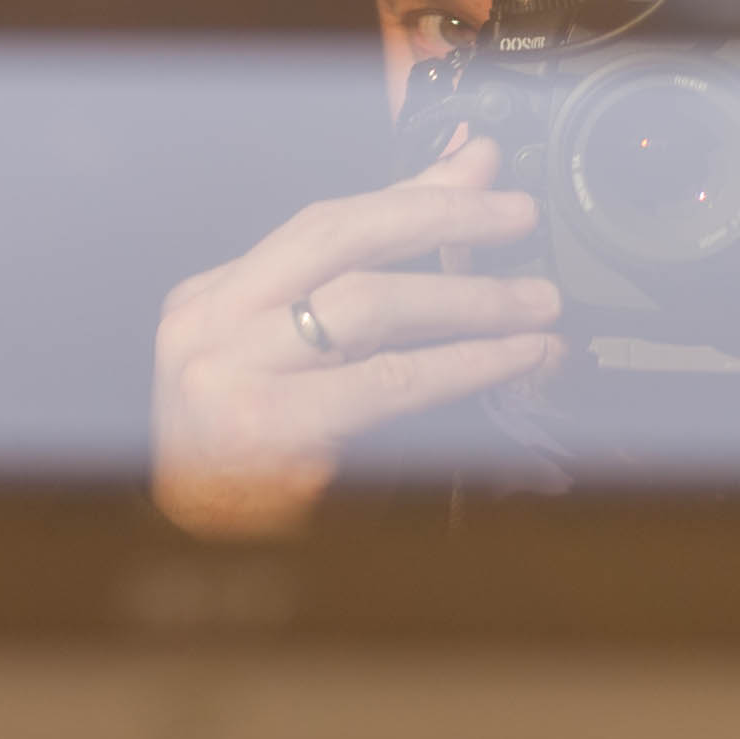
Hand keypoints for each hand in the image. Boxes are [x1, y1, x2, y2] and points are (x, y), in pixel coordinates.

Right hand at [151, 138, 563, 538]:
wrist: (205, 561)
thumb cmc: (257, 467)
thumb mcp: (301, 366)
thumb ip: (370, 288)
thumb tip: (457, 191)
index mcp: (209, 300)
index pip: (324, 223)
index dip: (413, 194)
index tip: (484, 177)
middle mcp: (207, 325)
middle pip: (339, 238)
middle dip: (440, 217)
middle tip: (516, 216)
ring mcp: (227, 374)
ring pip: (366, 302)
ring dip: (466, 297)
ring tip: (534, 303)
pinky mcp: (264, 430)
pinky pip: (386, 379)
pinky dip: (463, 362)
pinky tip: (512, 357)